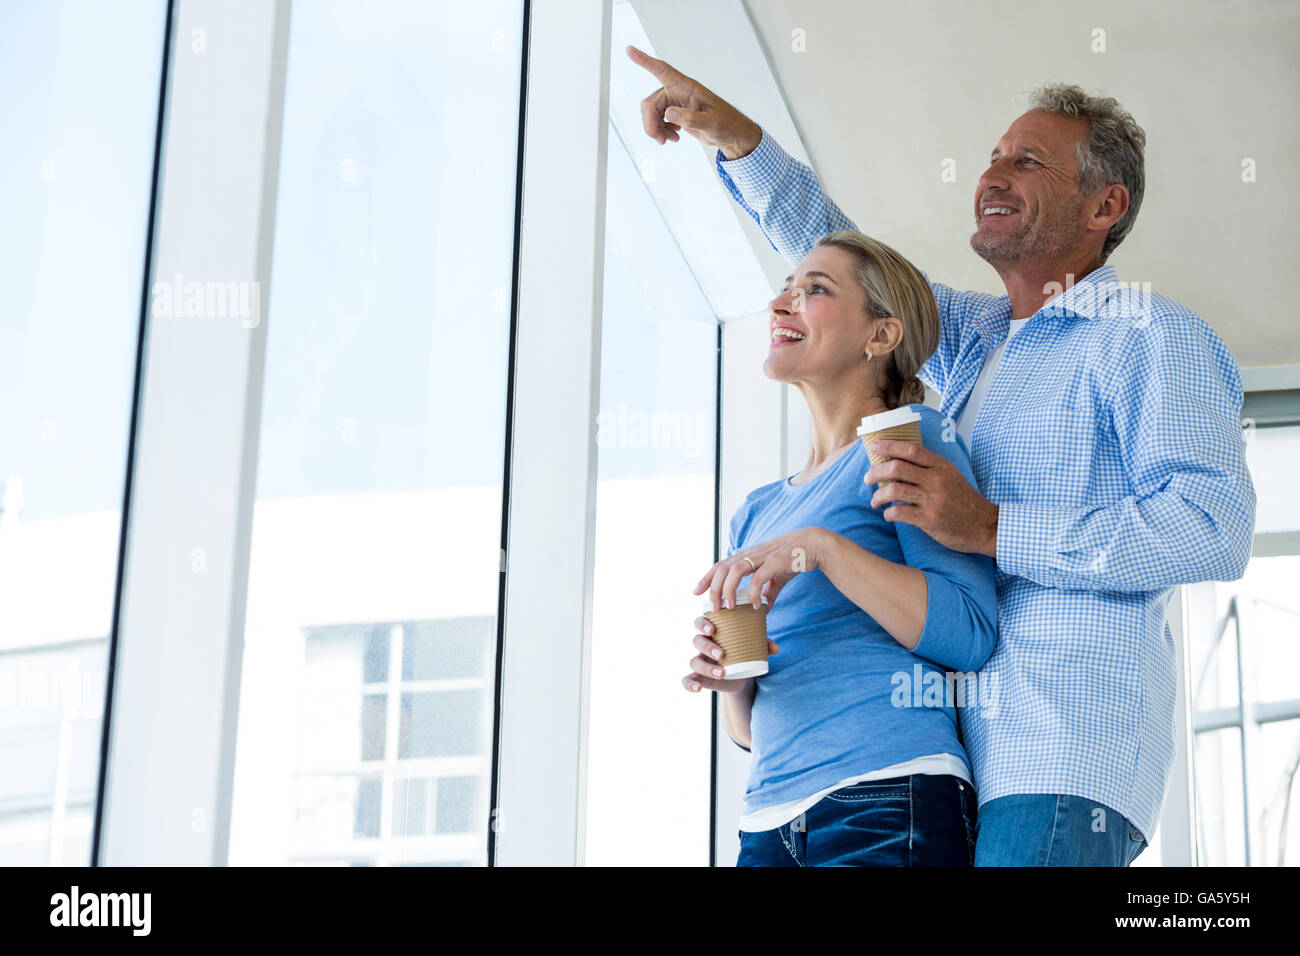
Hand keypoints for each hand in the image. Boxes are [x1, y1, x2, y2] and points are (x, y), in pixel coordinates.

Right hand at [625, 45, 761, 158]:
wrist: (732, 135)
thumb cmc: (728, 125)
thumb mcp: (712, 124)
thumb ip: (691, 119)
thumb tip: (670, 113)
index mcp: (688, 88)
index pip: (662, 70)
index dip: (644, 61)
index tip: (629, 50)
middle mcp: (679, 92)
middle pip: (651, 103)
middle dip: (651, 123)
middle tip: (660, 140)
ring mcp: (677, 103)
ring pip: (653, 113)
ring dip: (656, 129)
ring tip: (668, 140)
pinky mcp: (678, 114)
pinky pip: (659, 119)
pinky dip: (661, 130)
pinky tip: (673, 137)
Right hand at [682, 614, 779, 693]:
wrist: (743, 674)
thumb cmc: (746, 651)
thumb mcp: (754, 646)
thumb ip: (764, 645)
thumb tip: (776, 648)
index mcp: (713, 632)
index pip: (701, 622)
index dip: (702, 624)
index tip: (712, 629)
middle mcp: (703, 645)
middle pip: (697, 641)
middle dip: (707, 646)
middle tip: (722, 654)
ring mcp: (701, 661)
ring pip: (694, 661)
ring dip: (706, 667)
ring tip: (723, 673)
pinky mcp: (701, 677)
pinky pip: (687, 679)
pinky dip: (689, 684)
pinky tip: (697, 688)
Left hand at [693, 527, 830, 611]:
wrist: (813, 545)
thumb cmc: (792, 559)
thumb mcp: (775, 577)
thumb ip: (766, 592)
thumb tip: (761, 611)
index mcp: (747, 556)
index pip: (720, 565)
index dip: (707, 578)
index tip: (696, 592)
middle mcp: (750, 554)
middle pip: (722, 568)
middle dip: (713, 588)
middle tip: (712, 608)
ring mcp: (762, 557)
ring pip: (734, 570)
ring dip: (727, 589)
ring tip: (727, 608)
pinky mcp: (775, 561)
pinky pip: (759, 577)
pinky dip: (754, 592)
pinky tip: (755, 606)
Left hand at [863, 440, 998, 556]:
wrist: (984, 526)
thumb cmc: (964, 500)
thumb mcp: (951, 476)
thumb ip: (929, 468)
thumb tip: (898, 462)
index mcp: (941, 466)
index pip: (911, 449)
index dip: (889, 446)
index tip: (874, 447)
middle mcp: (936, 480)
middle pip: (896, 468)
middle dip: (875, 472)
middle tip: (868, 478)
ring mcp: (933, 500)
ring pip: (894, 490)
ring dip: (878, 496)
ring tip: (875, 502)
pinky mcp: (930, 519)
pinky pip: (899, 513)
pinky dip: (888, 514)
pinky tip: (888, 515)